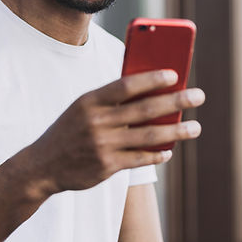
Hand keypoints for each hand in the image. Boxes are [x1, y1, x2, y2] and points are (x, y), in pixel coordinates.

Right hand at [26, 70, 204, 194]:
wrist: (42, 166)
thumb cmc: (71, 129)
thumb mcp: (83, 108)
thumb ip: (112, 99)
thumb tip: (153, 90)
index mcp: (90, 100)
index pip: (126, 85)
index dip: (152, 79)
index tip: (175, 75)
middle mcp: (96, 121)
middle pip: (145, 109)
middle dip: (176, 101)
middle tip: (198, 96)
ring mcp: (102, 145)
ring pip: (148, 136)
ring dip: (176, 131)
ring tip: (196, 128)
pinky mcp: (106, 167)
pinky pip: (140, 158)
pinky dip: (157, 154)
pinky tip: (170, 150)